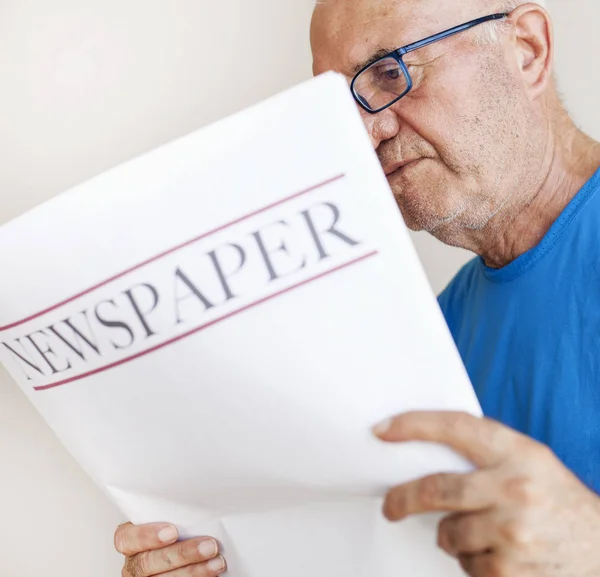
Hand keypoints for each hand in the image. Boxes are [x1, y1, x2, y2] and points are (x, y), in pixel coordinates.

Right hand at [115, 522, 225, 576]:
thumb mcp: (172, 520)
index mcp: (131, 540)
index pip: (125, 538)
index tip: (172, 531)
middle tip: (209, 545)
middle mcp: (134, 562)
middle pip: (147, 562)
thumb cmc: (179, 530)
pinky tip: (213, 571)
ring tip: (217, 561)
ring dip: (193, 571)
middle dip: (181, 554)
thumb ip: (175, 515)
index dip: (146, 536)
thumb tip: (199, 501)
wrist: (183, 550)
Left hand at [373, 411, 599, 576]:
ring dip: (452, 536)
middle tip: (390, 506)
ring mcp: (514, 532)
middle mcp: (515, 488)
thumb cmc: (560, 500)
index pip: (455, 427)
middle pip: (436, 489)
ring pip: (449, 534)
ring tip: (479, 534)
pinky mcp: (511, 571)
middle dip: (403, 498)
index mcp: (518, 452)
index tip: (383, 430)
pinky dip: (472, 562)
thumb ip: (488, 453)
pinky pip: (467, 566)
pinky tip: (498, 555)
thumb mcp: (531, 460)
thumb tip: (426, 451)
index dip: (413, 425)